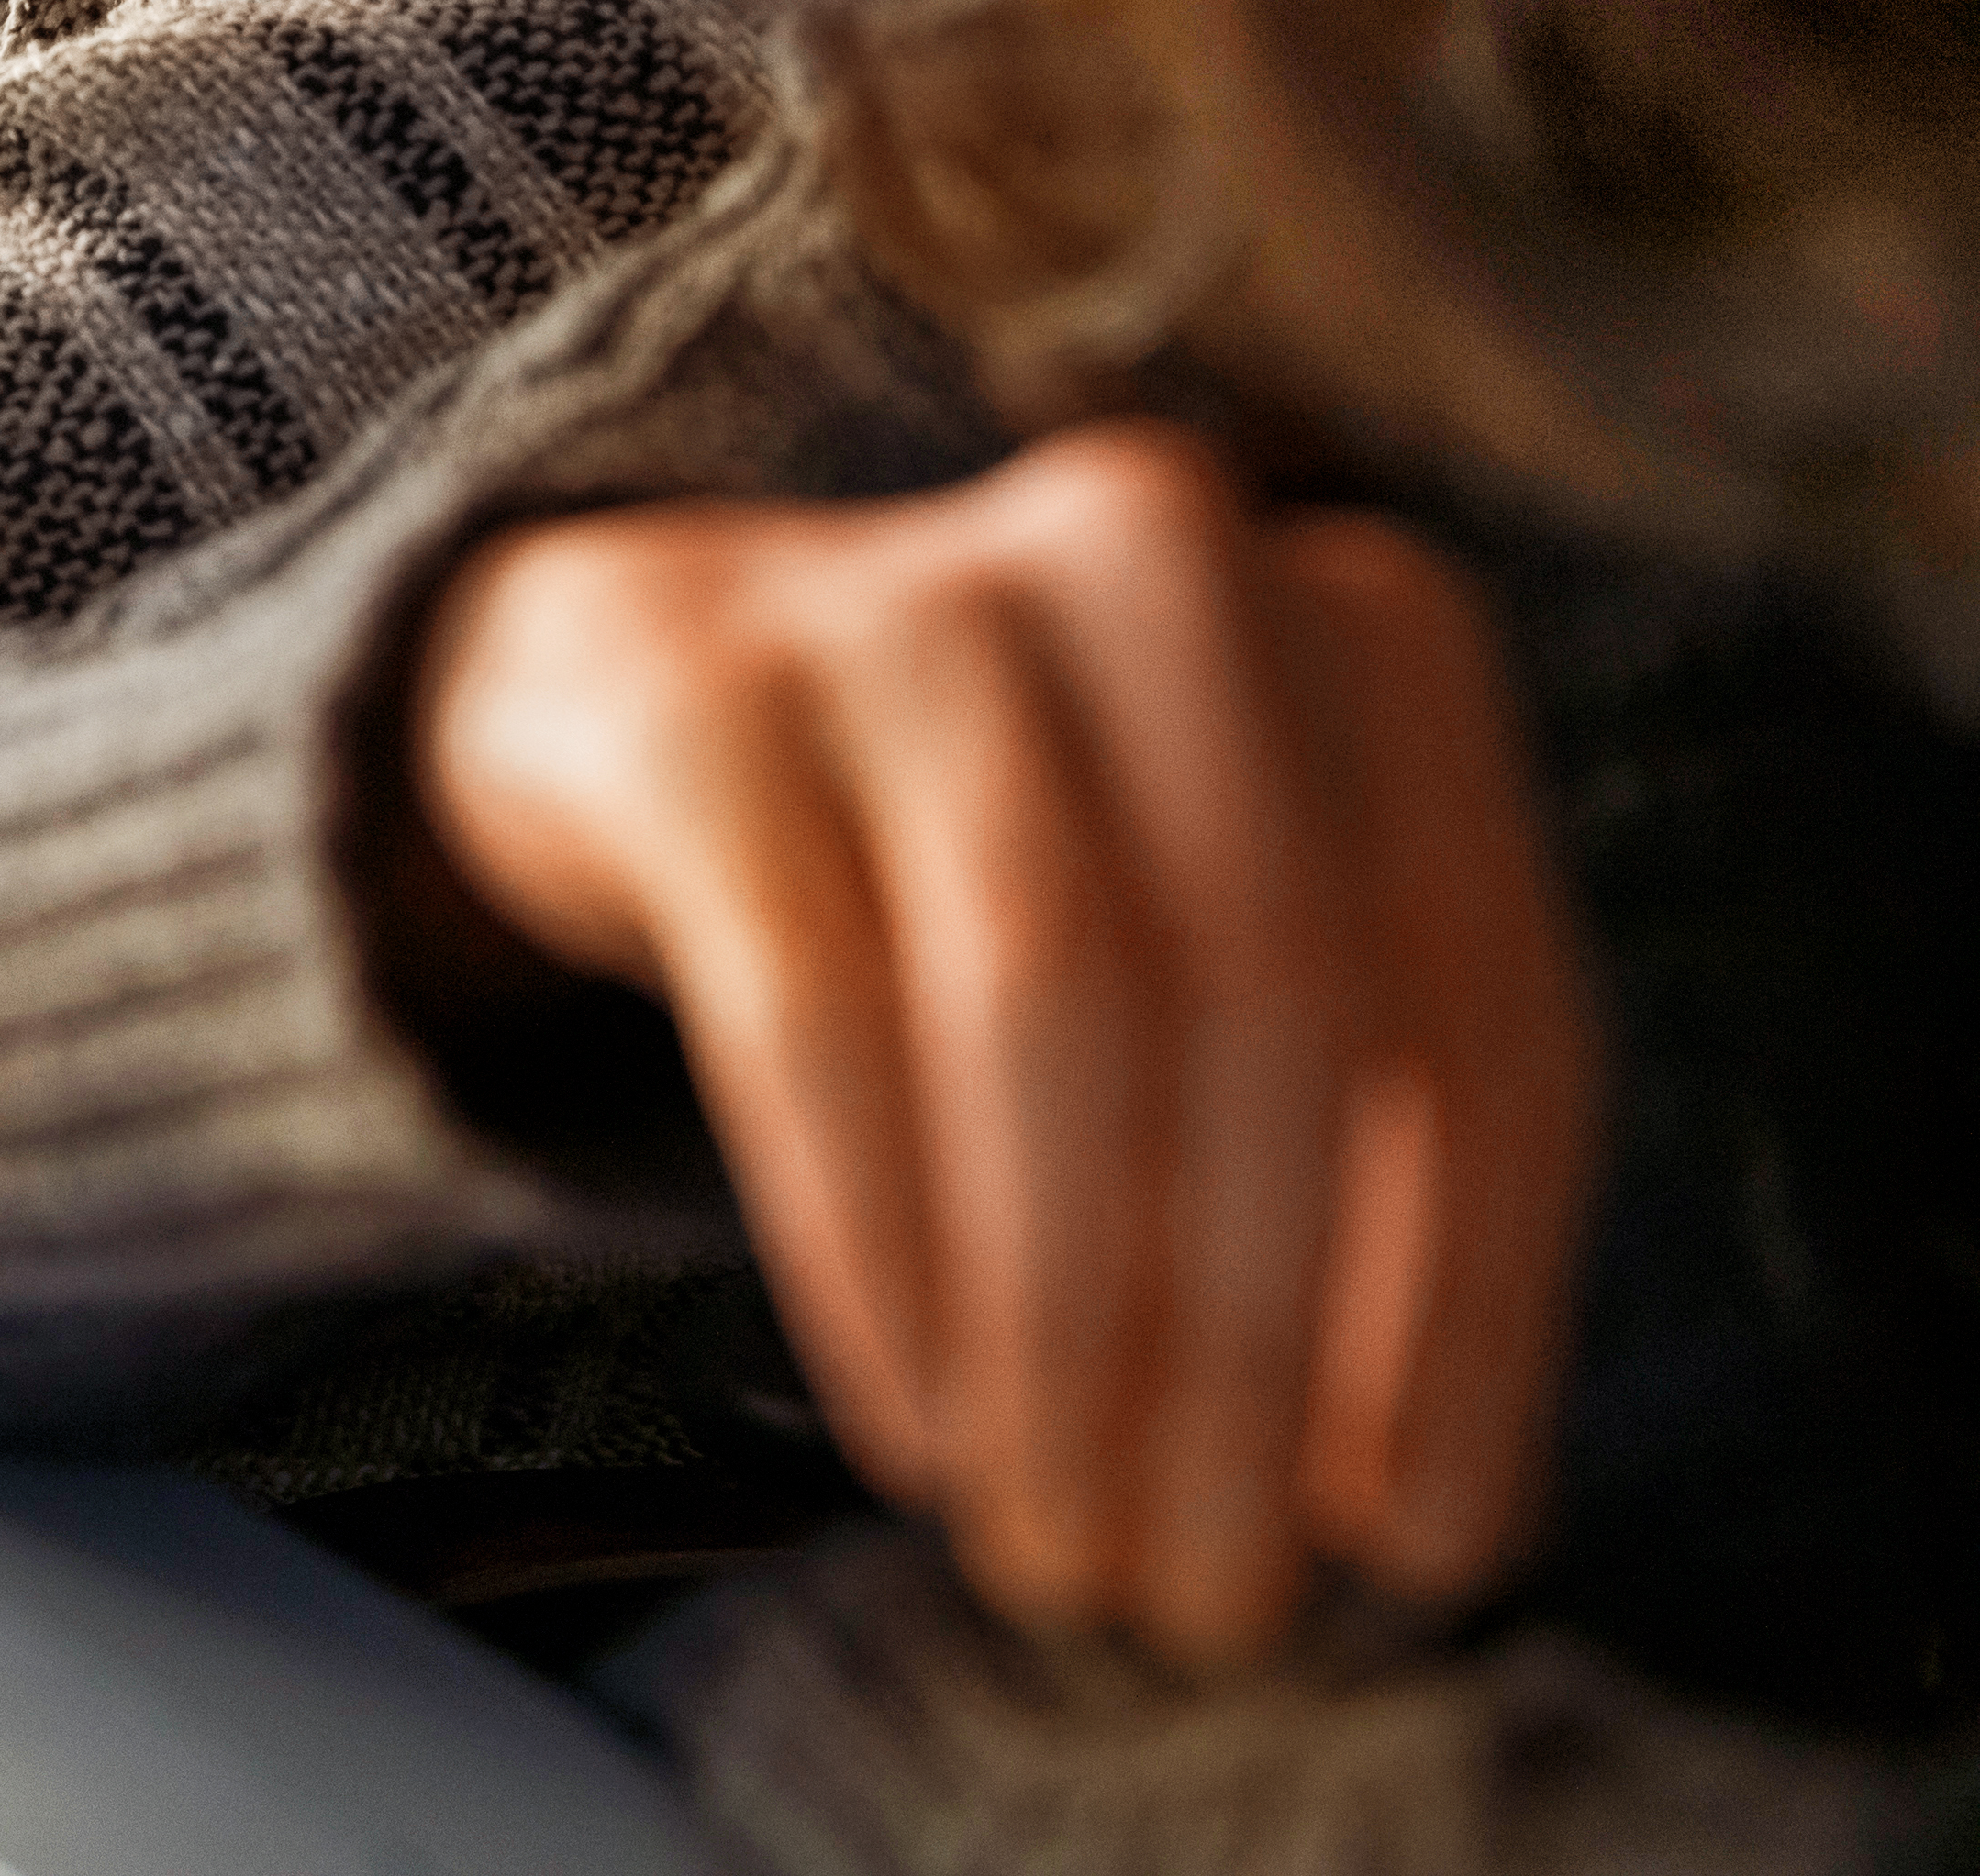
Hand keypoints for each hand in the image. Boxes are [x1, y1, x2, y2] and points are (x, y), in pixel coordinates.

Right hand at [404, 425, 1596, 1668]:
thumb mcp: (1227, 959)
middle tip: (1200, 1580)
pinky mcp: (696, 692)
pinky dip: (878, 1248)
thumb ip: (1351, 1182)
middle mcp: (1163, 558)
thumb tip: (1399, 1509)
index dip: (1473, 1311)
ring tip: (1052, 1527)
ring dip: (1063, 1325)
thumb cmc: (1004, 865)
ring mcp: (912, 598)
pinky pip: (809, 1010)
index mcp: (1370, 630)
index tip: (1417, 1542)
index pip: (1487, 1014)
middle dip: (1247, 1341)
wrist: (652, 676)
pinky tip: (913, 1416)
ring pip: (1050, 1004)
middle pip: (1271, 1002)